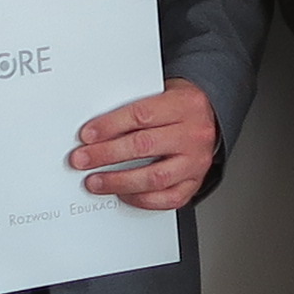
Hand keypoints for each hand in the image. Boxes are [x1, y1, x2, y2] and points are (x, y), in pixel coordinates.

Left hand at [71, 80, 222, 214]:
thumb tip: (97, 130)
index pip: (142, 115)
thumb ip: (134, 109)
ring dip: (120, 181)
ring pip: (155, 177)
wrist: (210, 116)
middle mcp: (193, 135)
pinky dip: (142, 199)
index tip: (87, 135)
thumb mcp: (160, 94)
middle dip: (107, 154)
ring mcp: (197, 162)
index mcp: (184, 105)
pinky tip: (123, 194)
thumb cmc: (178, 105)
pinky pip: (168, 198)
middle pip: (144, 146)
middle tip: (82, 160)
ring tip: (96, 182)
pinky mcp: (195, 182)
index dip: (110, 126)